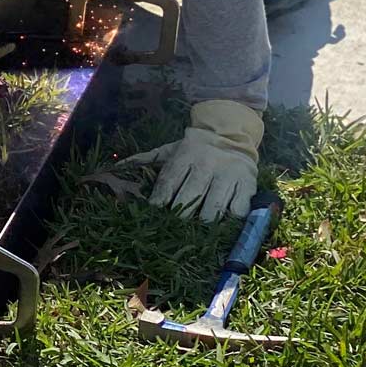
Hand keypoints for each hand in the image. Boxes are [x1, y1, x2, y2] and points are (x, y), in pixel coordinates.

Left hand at [122, 99, 262, 221]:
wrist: (231, 135)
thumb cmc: (195, 149)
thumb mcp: (170, 149)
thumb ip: (145, 159)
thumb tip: (118, 166)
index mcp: (186, 154)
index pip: (169, 181)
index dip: (160, 200)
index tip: (155, 213)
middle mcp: (208, 163)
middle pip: (190, 197)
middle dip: (180, 215)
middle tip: (174, 227)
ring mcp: (229, 175)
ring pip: (213, 208)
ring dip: (203, 223)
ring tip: (195, 231)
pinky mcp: (247, 186)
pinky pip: (237, 211)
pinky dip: (228, 221)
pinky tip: (220, 224)